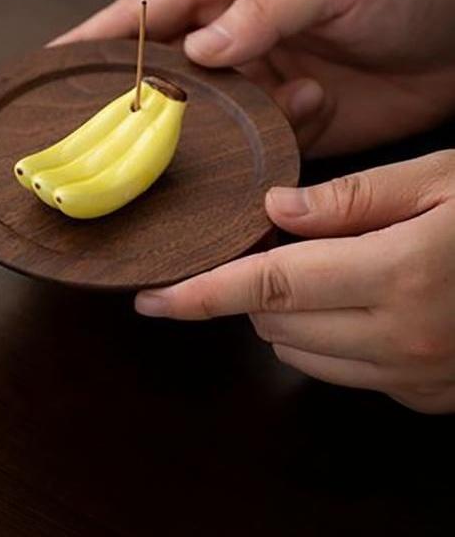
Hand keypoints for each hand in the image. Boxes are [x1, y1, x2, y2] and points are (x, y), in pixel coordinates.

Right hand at [51, 0, 454, 156]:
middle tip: (108, 127)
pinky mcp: (287, 123)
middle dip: (140, 94)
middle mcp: (234, 33)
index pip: (150, 6)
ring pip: (205, 113)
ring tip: (241, 118)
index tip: (53, 61)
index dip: (100, 33)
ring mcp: (258, 81)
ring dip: (214, 124)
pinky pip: (253, 141)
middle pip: (164, 67)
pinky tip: (307, 113)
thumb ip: (267, 4)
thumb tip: (201, 47)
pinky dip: (268, 139)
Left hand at [135, 151, 454, 412]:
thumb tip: (274, 212)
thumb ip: (353, 198)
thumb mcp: (440, 178)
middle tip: (283, 239)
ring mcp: (419, 377)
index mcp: (397, 276)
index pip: (268, 290)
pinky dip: (334, 339)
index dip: (199, 296)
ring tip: (328, 263)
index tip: (148, 299)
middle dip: (257, 286)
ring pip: (306, 355)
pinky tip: (366, 297)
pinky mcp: (432, 396)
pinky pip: (350, 373)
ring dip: (291, 314)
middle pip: (278, 324)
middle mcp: (402, 339)